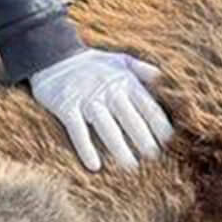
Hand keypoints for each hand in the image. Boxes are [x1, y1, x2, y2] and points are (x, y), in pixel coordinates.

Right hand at [27, 47, 172, 172]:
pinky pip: (77, 130)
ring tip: (130, 167)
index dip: (160, 126)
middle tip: (154, 160)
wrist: (52, 54)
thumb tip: (165, 79)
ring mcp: (86, 99)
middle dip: (144, 140)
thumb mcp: (120, 60)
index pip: (148, 107)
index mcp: (125, 82)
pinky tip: (94, 166)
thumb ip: (143, 70)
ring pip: (107, 127)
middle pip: (130, 119)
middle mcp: (108, 91)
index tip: (168, 144)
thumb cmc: (91, 62)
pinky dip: (85, 147)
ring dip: (119, 148)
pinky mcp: (66, 106)